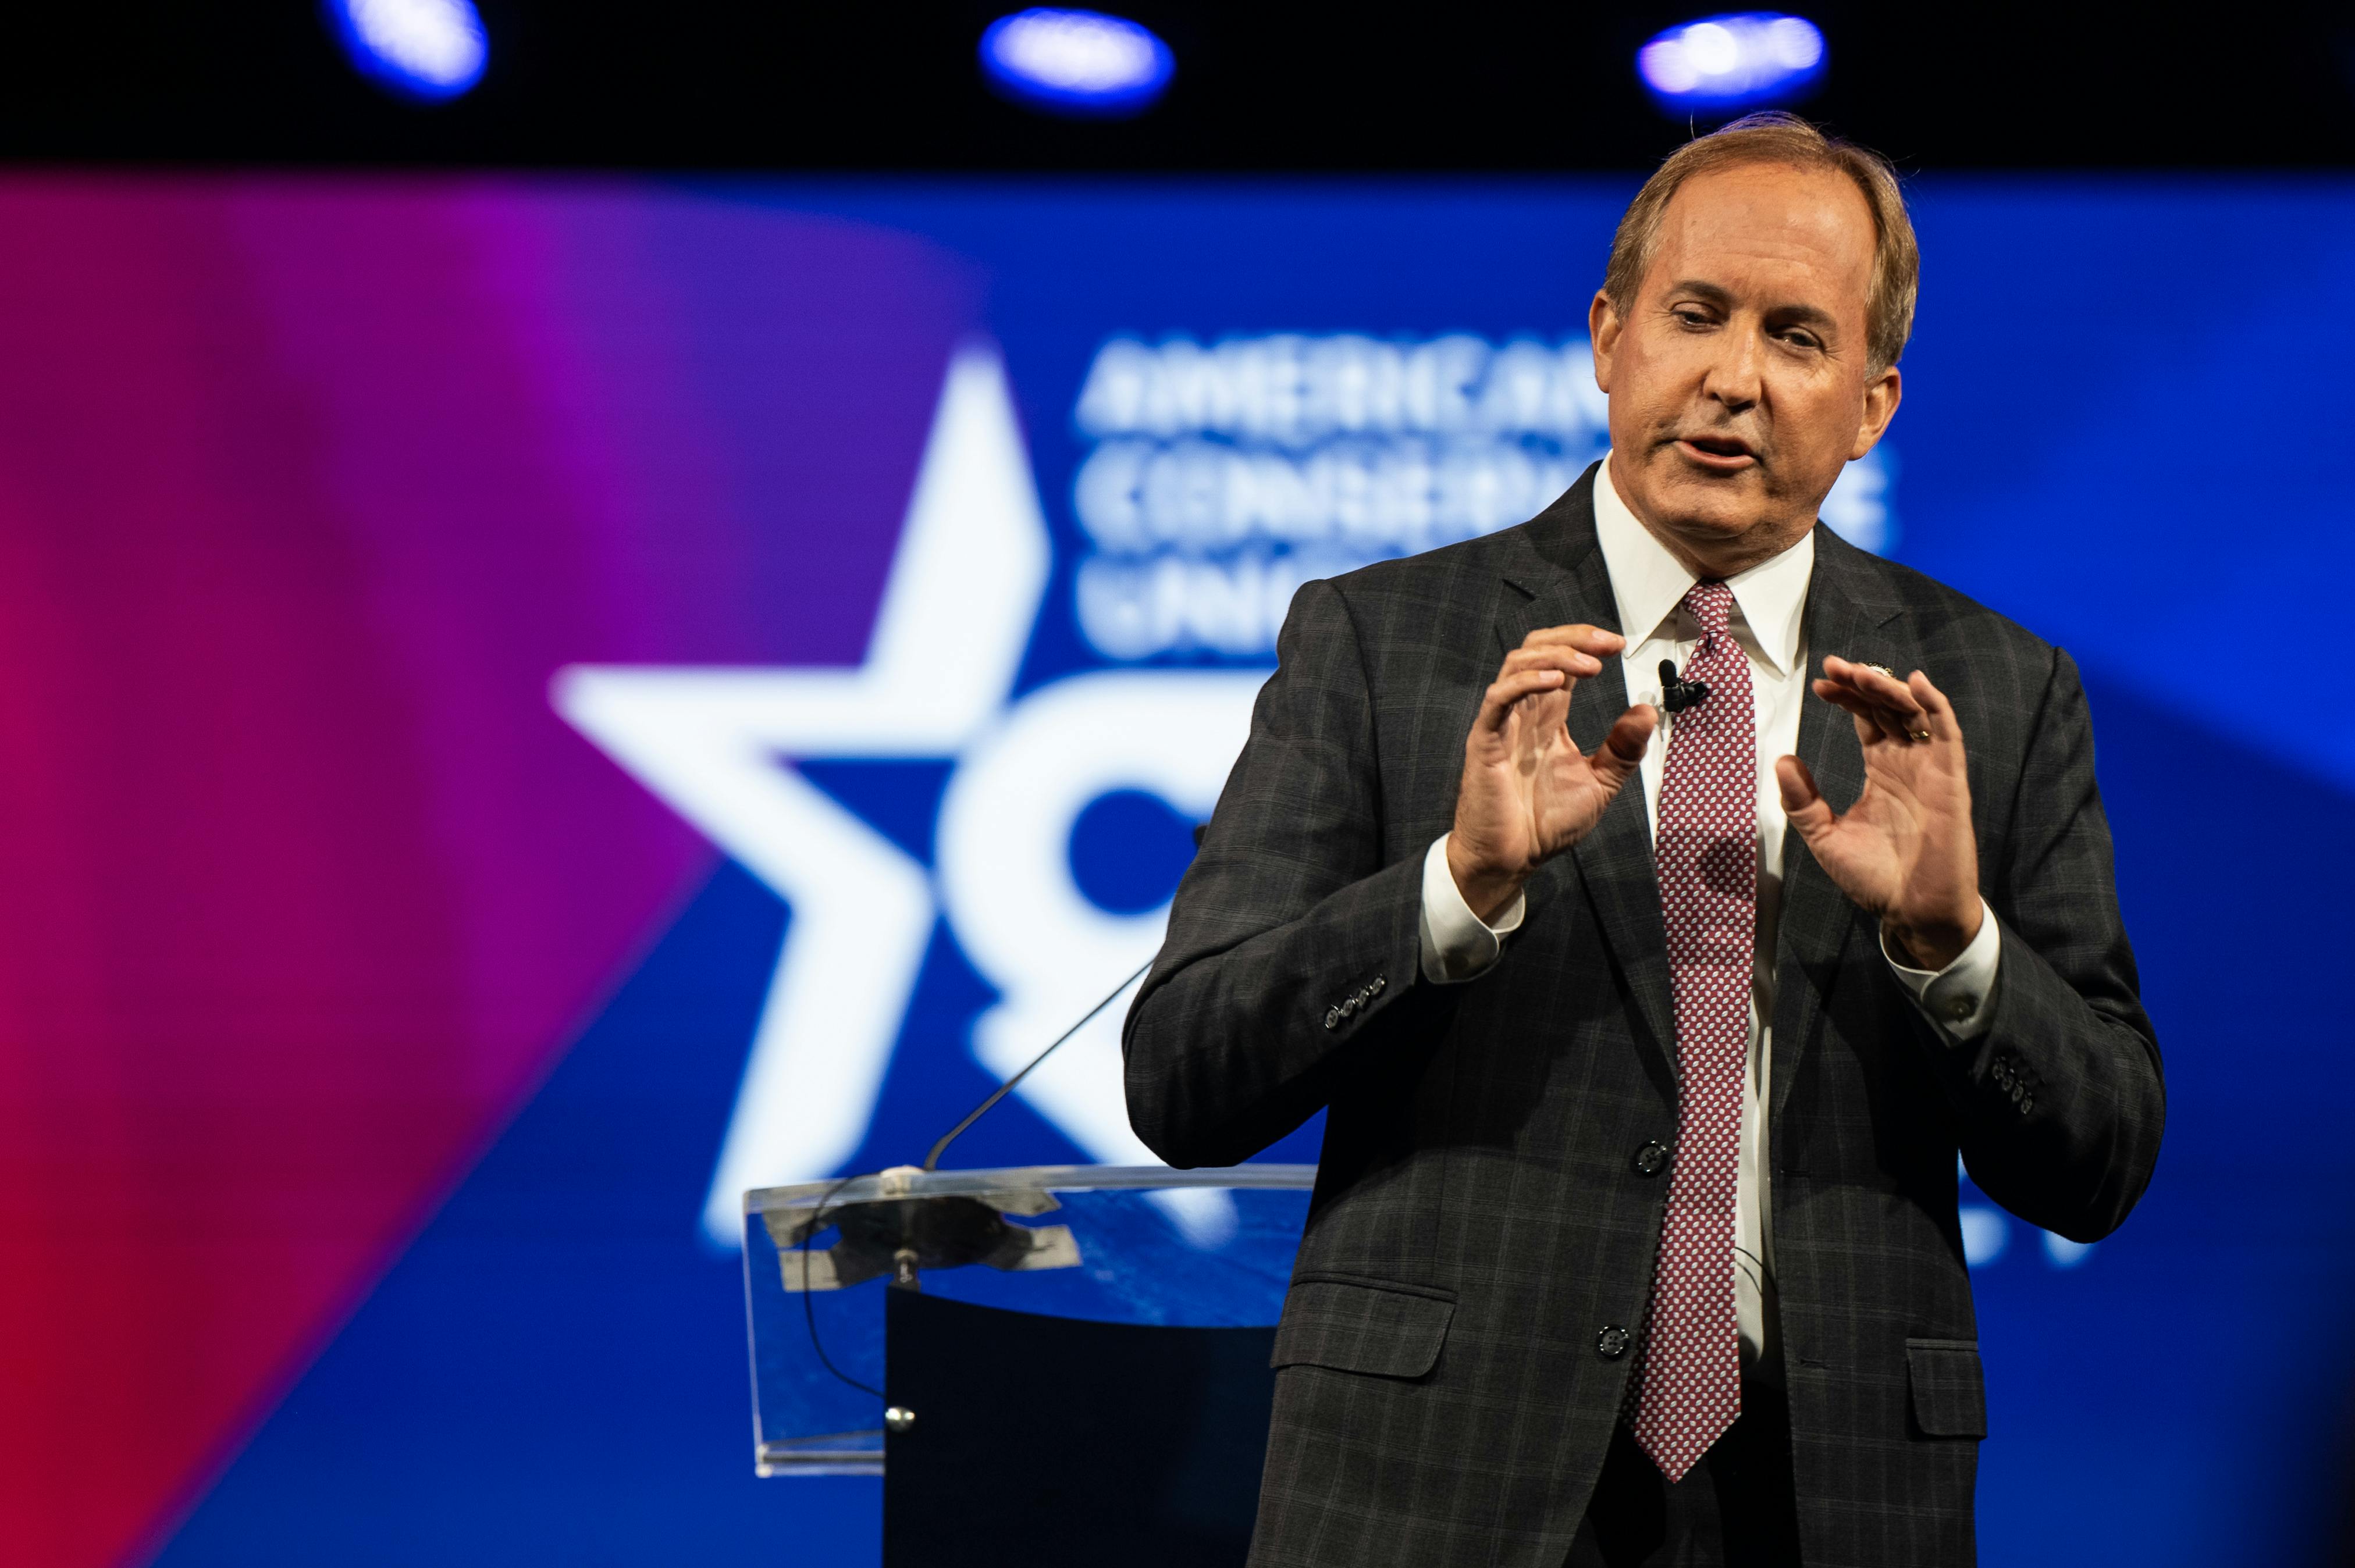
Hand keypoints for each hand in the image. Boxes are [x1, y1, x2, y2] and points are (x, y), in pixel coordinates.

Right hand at [1447, 625, 1656, 921]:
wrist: (1513, 860)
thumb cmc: (1545, 825)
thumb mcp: (1599, 783)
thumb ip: (1623, 749)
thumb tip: (1648, 712)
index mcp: (1548, 719)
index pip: (1561, 662)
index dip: (1586, 644)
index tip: (1618, 645)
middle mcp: (1524, 714)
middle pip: (1537, 649)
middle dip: (1572, 637)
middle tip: (1606, 643)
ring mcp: (1503, 724)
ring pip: (1518, 664)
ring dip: (1555, 655)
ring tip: (1589, 666)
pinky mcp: (1486, 741)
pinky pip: (1499, 698)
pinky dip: (1526, 681)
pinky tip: (1557, 681)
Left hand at [1775, 657, 1981, 968]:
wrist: (1911, 910)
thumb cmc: (1875, 878)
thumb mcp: (1825, 837)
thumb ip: (1803, 801)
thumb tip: (1782, 760)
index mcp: (1881, 770)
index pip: (1866, 719)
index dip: (1847, 697)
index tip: (1820, 684)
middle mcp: (1907, 763)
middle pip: (1888, 708)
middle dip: (1863, 683)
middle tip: (1836, 667)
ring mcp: (1930, 769)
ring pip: (1915, 712)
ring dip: (1890, 688)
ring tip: (1861, 673)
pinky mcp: (1950, 781)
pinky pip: (1948, 735)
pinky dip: (1936, 706)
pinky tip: (1917, 683)